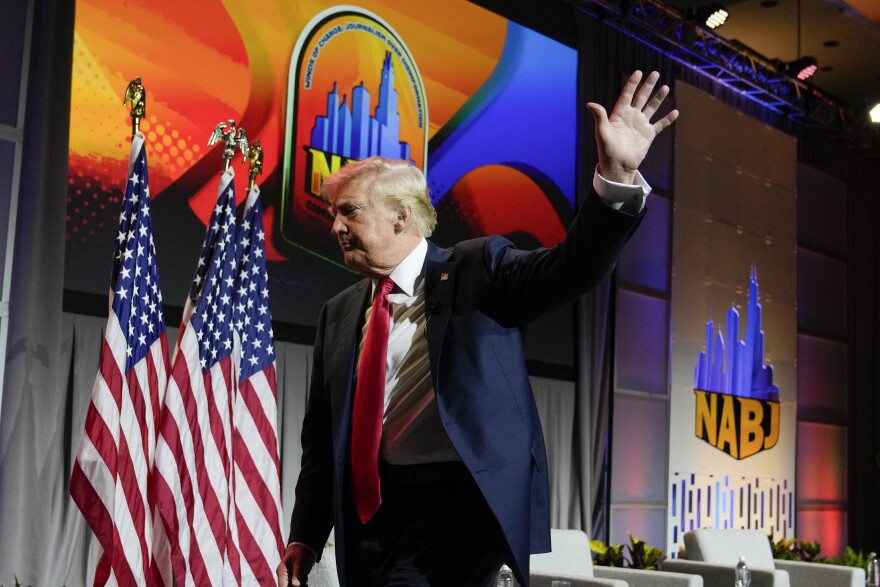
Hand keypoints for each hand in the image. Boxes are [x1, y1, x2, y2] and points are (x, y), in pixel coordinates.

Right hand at [276, 543, 315, 586]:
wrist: (305, 546)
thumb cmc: (301, 551)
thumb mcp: (299, 561)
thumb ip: (297, 573)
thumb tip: (295, 585)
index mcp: (282, 571)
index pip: (282, 586)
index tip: (298, 586)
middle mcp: (284, 576)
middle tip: (304, 583)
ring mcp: (289, 577)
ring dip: (300, 585)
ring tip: (305, 578)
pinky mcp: (295, 578)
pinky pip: (297, 585)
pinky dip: (302, 584)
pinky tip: (305, 578)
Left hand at [587, 70, 678, 184]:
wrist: (618, 166)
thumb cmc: (607, 150)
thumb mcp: (601, 132)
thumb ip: (599, 116)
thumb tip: (590, 104)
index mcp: (619, 114)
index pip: (627, 95)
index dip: (632, 83)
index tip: (638, 72)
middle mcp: (631, 117)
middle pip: (641, 97)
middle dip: (648, 85)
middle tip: (655, 73)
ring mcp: (640, 125)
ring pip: (651, 108)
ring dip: (658, 98)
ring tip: (665, 87)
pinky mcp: (648, 135)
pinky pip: (660, 124)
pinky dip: (667, 119)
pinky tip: (675, 112)